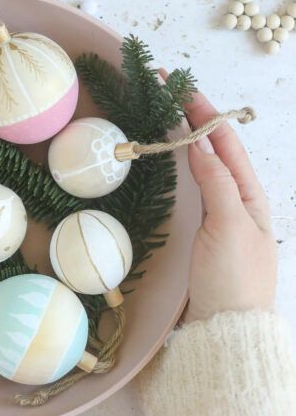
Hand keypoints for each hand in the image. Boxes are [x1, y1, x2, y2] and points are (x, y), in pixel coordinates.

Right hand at [181, 90, 275, 323]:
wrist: (226, 329)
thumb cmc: (233, 279)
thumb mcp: (230, 226)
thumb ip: (217, 183)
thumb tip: (198, 143)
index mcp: (249, 195)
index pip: (225, 142)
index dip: (204, 112)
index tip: (179, 86)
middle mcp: (236, 200)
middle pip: (214, 149)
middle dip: (193, 117)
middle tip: (165, 91)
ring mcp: (218, 216)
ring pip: (202, 167)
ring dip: (185, 139)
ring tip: (165, 115)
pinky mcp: (200, 233)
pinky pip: (192, 190)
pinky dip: (180, 168)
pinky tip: (169, 162)